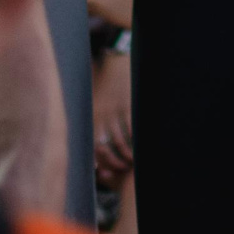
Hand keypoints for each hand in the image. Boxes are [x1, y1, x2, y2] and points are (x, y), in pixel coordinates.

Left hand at [93, 53, 132, 182]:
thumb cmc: (105, 84)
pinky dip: (137, 139)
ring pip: (121, 141)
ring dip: (127, 154)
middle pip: (105, 147)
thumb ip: (94, 122)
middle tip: (122, 168)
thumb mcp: (94, 102)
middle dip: (114, 162)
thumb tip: (93, 145)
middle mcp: (102, 114)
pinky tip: (141, 146)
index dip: (97, 161)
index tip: (102, 171)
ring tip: (133, 161)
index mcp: (92, 115)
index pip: (92, 144)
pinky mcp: (129, 104)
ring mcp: (116, 110)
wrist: (116, 61)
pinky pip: (132, 127)